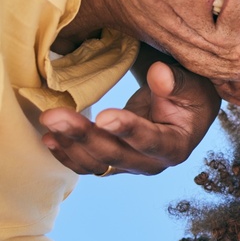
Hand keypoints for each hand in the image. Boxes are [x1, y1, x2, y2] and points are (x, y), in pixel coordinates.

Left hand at [40, 62, 221, 175]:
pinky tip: (50, 138)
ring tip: (48, 121)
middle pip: (115, 156)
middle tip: (54, 115)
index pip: (150, 141)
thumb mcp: (191, 83)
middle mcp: (153, 163)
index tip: (104, 116)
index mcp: (176, 146)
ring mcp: (131, 166)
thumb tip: (159, 74)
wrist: (184, 110)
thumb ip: (176, 81)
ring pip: (96, 163)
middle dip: (83, 136)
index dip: (127, 130)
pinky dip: (67, 153)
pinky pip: (88, 164)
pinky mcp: (114, 162)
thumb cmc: (189, 94)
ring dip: (69, 144)